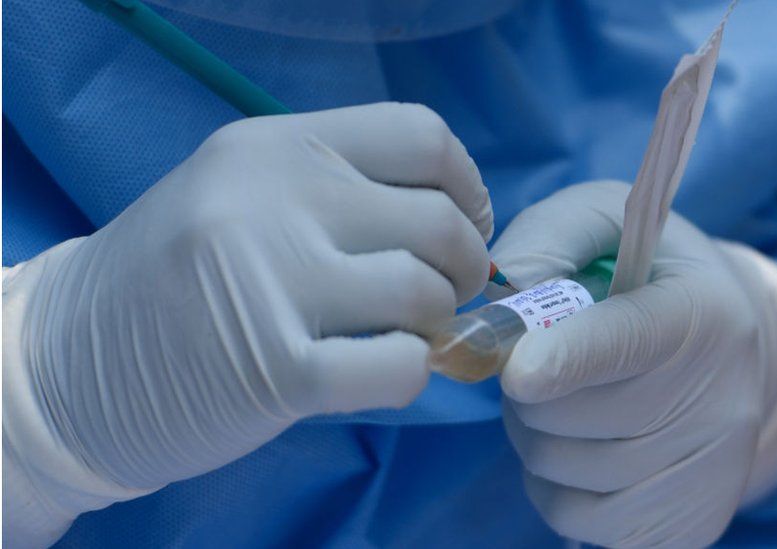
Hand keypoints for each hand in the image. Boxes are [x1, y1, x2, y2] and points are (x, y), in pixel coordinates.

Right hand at [2, 103, 491, 545]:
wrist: (67, 366)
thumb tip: (456, 218)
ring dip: (439, 321)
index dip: (467, 186)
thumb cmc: (171, 278)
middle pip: (438, 219)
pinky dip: (412, 372)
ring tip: (410, 332)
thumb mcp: (241, 195)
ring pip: (426, 292)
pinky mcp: (275, 370)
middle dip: (465, 265)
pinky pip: (400, 366)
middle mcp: (276, 200)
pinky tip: (384, 371)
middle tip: (445, 292)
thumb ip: (336, 189)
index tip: (465, 224)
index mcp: (275, 146)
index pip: (422, 136)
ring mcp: (272, 283)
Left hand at [490, 181, 776, 546]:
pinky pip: (574, 521)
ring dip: (536, 434)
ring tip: (569, 397)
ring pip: (561, 469)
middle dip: (528, 389)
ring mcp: (709, 471)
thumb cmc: (646, 274)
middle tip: (542, 361)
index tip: (517, 371)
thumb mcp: (604, 222)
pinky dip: (556, 486)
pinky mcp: (690, 525)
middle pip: (570, 414)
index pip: (623, 342)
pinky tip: (585, 446)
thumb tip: (494, 304)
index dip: (561, 359)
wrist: (728, 344)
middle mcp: (720, 398)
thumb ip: (546, 240)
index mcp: (700, 312)